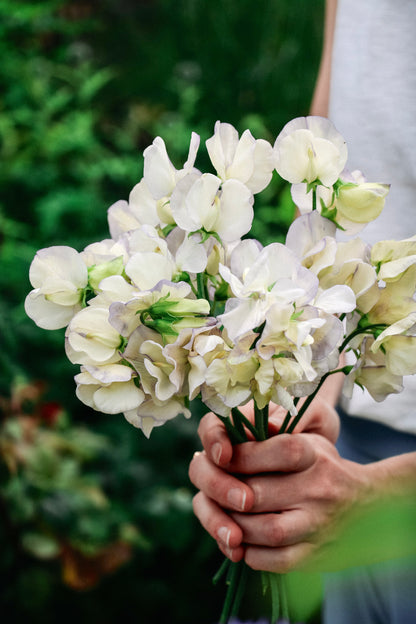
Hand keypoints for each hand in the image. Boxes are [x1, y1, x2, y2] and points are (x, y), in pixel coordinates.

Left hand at [189, 398, 371, 571]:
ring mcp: (318, 524)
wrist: (367, 505)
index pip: (277, 450)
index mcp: (314, 455)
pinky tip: (241, 541)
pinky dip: (250, 553)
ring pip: (265, 530)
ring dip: (234, 525)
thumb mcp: (305, 440)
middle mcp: (319, 489)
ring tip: (225, 516)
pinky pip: (275, 560)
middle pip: (257, 494)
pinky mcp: (316, 555)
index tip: (221, 458)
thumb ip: (268, 437)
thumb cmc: (320, 467)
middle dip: (225, 494)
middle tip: (213, 491)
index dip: (241, 456)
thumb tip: (225, 445)